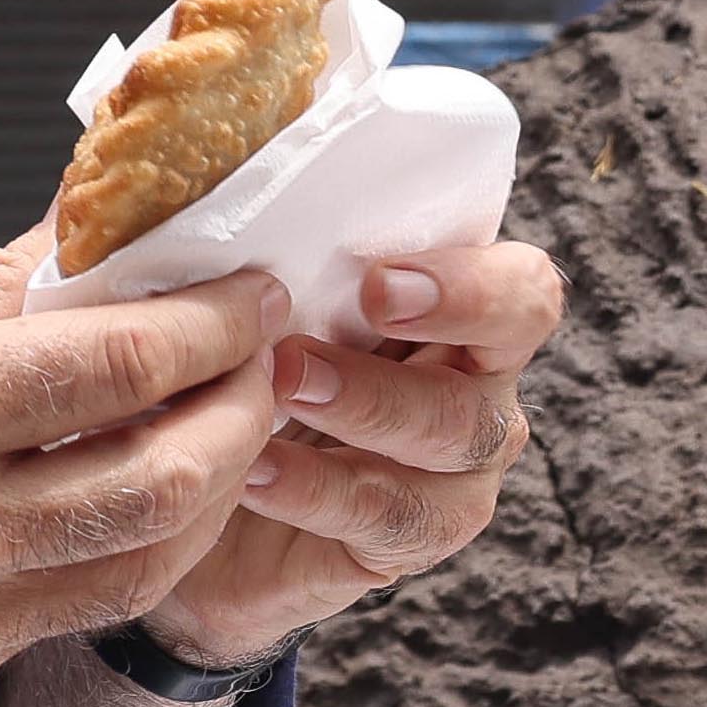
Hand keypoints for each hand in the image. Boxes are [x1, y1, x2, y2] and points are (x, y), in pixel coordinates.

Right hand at [0, 255, 289, 706]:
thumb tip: (103, 233)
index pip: (126, 364)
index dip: (218, 326)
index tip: (256, 292)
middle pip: (169, 481)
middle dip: (246, 414)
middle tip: (270, 361)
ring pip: (142, 565)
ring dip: (213, 495)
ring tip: (229, 430)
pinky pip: (70, 611)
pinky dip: (127, 549)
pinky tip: (142, 497)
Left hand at [131, 236, 569, 674]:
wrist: (187, 500)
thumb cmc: (227, 369)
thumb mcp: (248, 302)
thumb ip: (270, 251)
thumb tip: (235, 167)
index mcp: (457, 311)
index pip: (520, 288)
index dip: (470, 284)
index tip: (373, 283)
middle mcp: (477, 387)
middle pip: (498, 363)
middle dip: (403, 352)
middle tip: (296, 356)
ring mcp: (456, 471)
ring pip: (456, 438)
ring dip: (362, 412)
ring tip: (272, 397)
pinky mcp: (410, 539)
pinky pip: (391, 516)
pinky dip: (319, 491)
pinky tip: (250, 474)